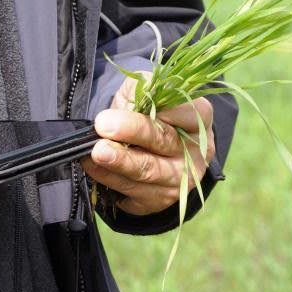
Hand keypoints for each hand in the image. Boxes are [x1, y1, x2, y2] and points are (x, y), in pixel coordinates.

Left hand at [81, 74, 214, 215]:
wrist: (151, 149)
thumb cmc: (150, 114)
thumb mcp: (145, 92)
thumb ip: (137, 92)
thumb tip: (122, 107)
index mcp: (198, 117)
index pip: (182, 111)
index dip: (156, 107)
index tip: (129, 103)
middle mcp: (194, 150)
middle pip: (163, 141)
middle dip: (131, 132)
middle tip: (103, 125)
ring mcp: (180, 179)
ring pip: (148, 172)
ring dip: (119, 162)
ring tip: (95, 152)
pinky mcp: (160, 199)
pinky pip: (133, 192)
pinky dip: (109, 179)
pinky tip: (94, 168)